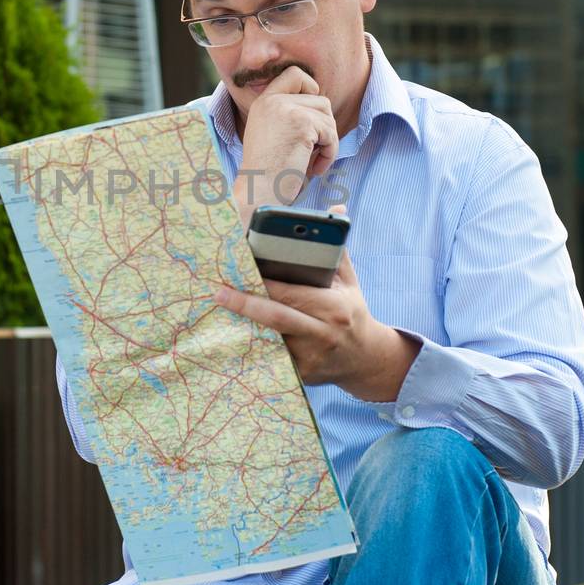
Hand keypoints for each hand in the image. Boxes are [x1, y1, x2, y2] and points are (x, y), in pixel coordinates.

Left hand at [216, 208, 421, 400]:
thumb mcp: (349, 282)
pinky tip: (233, 335)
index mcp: (334, 307)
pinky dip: (253, 345)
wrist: (366, 359)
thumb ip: (337, 249)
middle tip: (218, 291)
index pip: (293, 293)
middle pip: (276, 317)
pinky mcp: (301, 375)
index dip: (265, 284)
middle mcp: (323, 334)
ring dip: (243, 326)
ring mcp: (311, 357)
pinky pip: (272, 357)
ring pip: (270, 339)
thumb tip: (336, 209)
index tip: (241, 271)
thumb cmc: (350, 312)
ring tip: (218, 311)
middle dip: (245, 303)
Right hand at [234, 67, 339, 224]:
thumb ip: (290, 115)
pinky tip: (313, 168)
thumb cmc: (268, 173)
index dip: (311, 89)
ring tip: (311, 161)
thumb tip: (322, 103)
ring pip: (327, 115)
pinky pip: (331, 132)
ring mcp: (286, 109)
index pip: (294, 74)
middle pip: (320, 99)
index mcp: (263, 102)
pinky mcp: (301, 123)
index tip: (311, 118)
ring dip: (326, 141)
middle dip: (323, 126)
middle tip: (311, 150)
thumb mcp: (273, 134)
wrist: (258, 192)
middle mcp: (273, 101)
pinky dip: (329, 153)